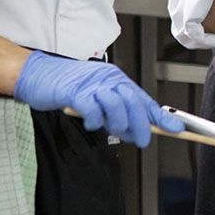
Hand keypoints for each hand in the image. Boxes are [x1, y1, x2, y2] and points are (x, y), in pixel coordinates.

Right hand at [13, 51, 183, 147]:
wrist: (38, 75)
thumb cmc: (67, 87)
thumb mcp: (97, 98)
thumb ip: (116, 113)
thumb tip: (136, 131)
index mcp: (116, 80)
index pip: (144, 99)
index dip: (161, 116)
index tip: (175, 128)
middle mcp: (108, 79)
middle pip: (134, 102)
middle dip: (140, 125)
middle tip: (140, 140)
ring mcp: (91, 85)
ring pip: (117, 104)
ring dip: (117, 123)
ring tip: (109, 128)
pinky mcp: (74, 92)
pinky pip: (92, 108)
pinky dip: (94, 120)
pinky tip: (92, 123)